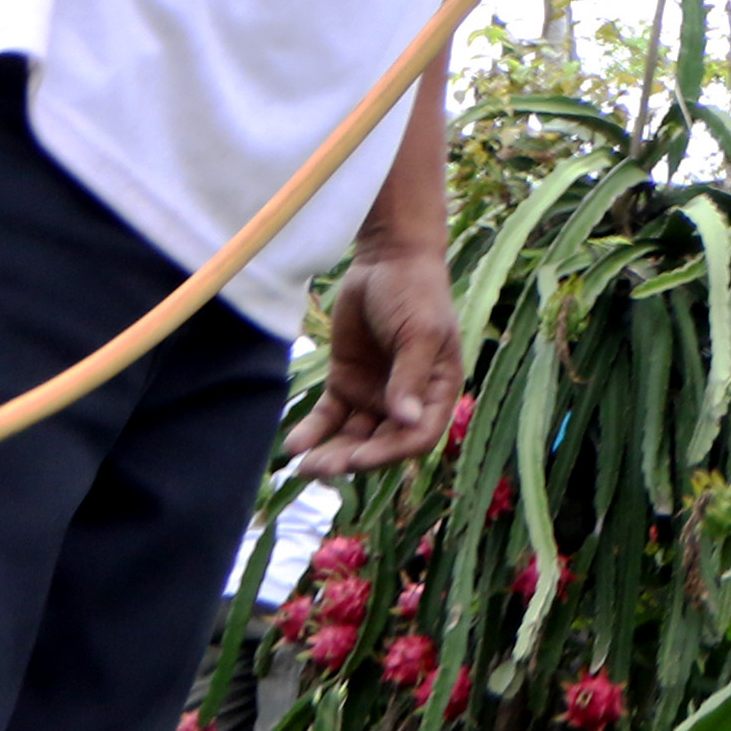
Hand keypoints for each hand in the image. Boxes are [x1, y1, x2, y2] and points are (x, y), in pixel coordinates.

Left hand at [287, 246, 465, 477]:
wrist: (386, 261)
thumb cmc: (417, 294)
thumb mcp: (420, 333)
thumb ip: (411, 377)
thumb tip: (407, 421)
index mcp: (436, 391)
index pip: (418, 435)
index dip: (390, 452)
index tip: (358, 457)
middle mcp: (406, 400)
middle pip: (381, 443)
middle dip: (351, 459)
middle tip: (319, 469)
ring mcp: (374, 393)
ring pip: (352, 437)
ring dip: (330, 453)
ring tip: (302, 466)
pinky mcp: (345, 383)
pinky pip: (329, 417)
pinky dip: (313, 432)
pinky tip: (294, 445)